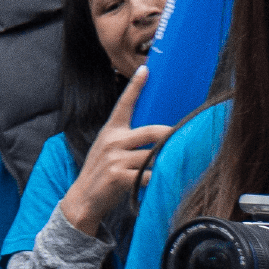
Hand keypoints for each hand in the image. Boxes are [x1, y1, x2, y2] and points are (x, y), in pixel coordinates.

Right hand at [57, 68, 170, 235]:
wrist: (83, 198)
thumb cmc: (101, 172)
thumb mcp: (108, 148)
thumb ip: (127, 138)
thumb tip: (158, 133)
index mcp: (111, 131)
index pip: (124, 104)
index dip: (135, 86)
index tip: (146, 69)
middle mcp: (112, 141)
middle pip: (151, 131)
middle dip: (171, 134)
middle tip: (185, 135)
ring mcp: (115, 159)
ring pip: (153, 156)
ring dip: (166, 161)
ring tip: (175, 164)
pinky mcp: (118, 177)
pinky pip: (148, 175)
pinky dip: (157, 179)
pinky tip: (161, 182)